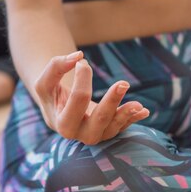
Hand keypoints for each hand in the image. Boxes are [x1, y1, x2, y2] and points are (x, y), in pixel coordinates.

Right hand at [34, 51, 149, 144]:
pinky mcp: (109, 131)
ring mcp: (97, 135)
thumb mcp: (45, 81)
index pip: (79, 99)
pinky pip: (123, 127)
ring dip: (127, 114)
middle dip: (112, 101)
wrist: (59, 108)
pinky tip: (145, 111)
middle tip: (124, 83)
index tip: (82, 62)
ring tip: (139, 105)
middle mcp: (81, 134)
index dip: (83, 77)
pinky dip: (134, 119)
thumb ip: (56, 67)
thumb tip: (78, 56)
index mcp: (63, 124)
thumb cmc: (52, 93)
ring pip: (114, 127)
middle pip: (100, 119)